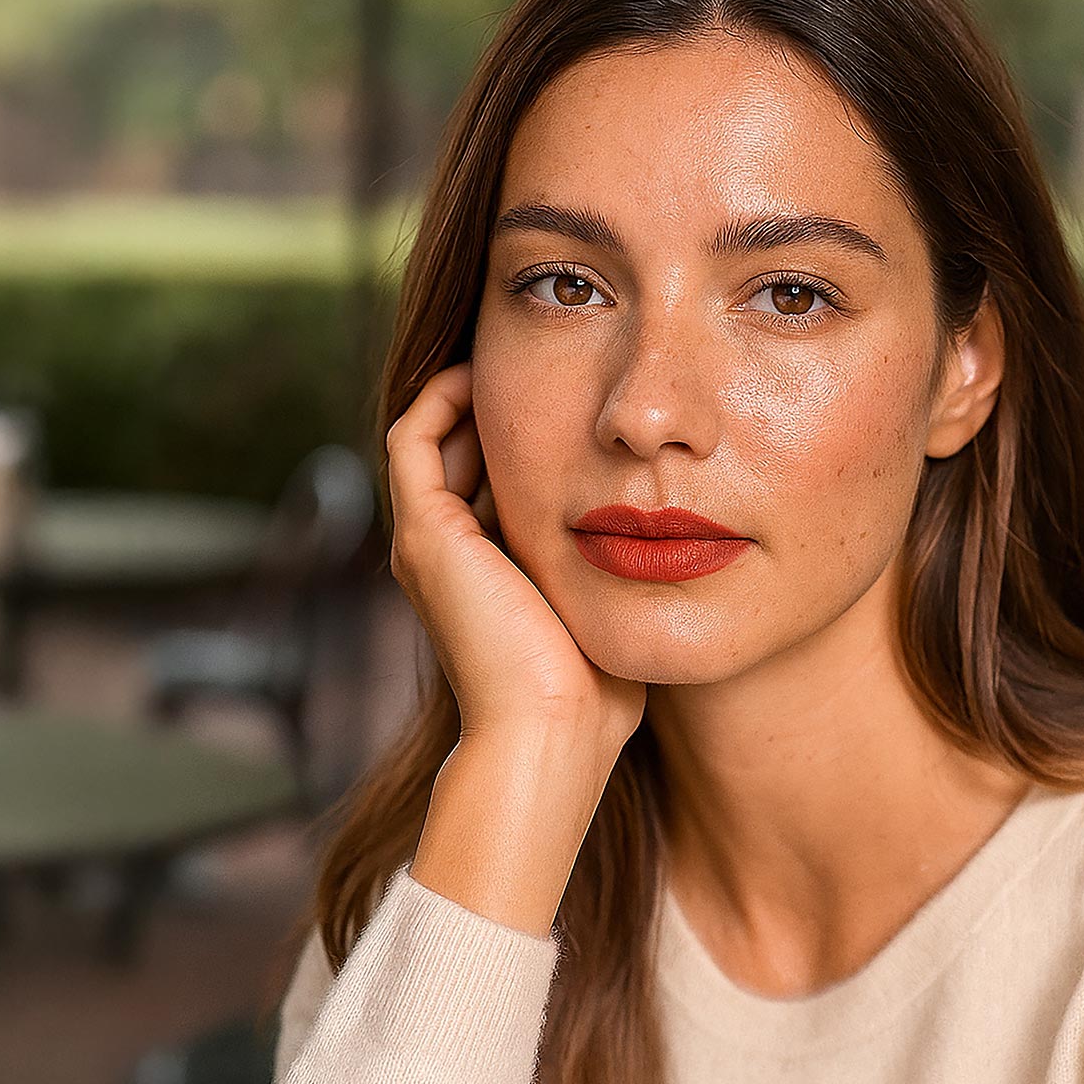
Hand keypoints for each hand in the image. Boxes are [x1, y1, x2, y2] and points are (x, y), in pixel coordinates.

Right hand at [384, 358, 645, 783]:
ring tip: (514, 351)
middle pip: (457, 447)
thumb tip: (669, 532)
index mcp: (482, 568)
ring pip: (429, 434)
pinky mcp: (425, 533)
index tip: (576, 390)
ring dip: (469, 388)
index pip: (488, 473)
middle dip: (499, 401)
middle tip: (548, 356)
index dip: (526, 429)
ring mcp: (427, 541)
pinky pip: (414, 435)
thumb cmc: (595, 689)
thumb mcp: (608, 606)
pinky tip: (489, 370)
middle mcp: (443, 550)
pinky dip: (443, 395)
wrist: (552, 732)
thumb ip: (614, 567)